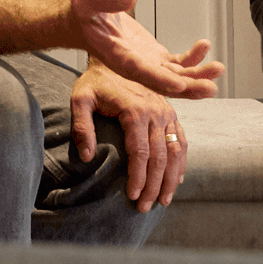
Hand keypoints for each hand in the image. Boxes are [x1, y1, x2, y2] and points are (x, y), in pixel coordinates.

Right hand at [69, 0, 223, 99]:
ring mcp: (146, 64)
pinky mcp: (154, 57)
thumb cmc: (84, 12)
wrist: (84, 21)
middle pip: (163, 82)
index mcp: (118, 57)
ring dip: (197, 75)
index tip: (179, 85)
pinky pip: (177, 63)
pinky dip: (192, 58)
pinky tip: (205, 46)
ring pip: (175, 76)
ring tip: (218, 69)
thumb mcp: (88, 0)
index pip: (141, 72)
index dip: (160, 79)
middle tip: (210, 87)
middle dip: (188, 86)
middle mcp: (134, 67)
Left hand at [70, 61, 187, 212]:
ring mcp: (167, 112)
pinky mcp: (170, 112)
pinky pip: (181, 140)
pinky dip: (181, 162)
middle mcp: (156, 112)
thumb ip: (82, 127)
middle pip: (160, 157)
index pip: (140, 153)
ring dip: (171, 179)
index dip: (138, 178)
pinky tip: (176, 179)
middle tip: (146, 207)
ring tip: (164, 201)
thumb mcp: (80, 99)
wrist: (114, 56)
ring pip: (176, 152)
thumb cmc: (95, 81)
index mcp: (136, 110)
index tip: (133, 197)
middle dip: (154, 186)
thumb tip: (86, 156)